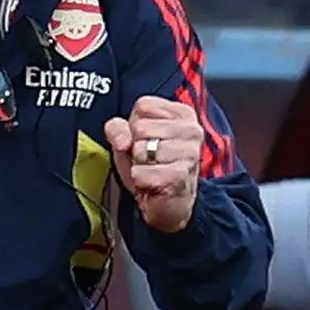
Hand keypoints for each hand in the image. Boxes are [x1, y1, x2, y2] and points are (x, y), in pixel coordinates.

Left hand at [107, 92, 206, 233]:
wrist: (170, 204)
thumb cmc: (153, 168)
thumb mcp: (130, 141)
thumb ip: (118, 128)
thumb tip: (121, 138)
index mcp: (183, 114)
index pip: (143, 105)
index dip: (135, 125)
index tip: (147, 140)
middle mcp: (192, 130)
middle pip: (140, 127)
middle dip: (137, 147)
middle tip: (149, 159)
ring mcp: (189, 153)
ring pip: (140, 150)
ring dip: (139, 165)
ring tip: (152, 170)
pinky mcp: (180, 175)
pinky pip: (141, 173)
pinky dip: (140, 181)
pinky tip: (153, 183)